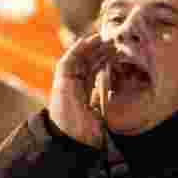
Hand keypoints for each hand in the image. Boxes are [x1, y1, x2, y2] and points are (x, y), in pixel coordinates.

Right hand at [48, 33, 115, 147]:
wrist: (71, 139)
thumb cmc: (86, 132)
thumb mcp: (101, 114)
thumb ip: (104, 102)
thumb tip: (115, 94)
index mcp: (83, 93)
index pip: (94, 71)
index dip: (104, 60)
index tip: (117, 52)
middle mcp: (74, 86)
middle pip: (87, 63)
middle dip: (100, 51)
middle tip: (114, 41)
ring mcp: (66, 83)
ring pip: (78, 59)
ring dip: (89, 47)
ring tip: (103, 37)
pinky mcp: (60, 82)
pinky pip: (67, 61)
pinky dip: (75, 50)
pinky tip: (87, 40)